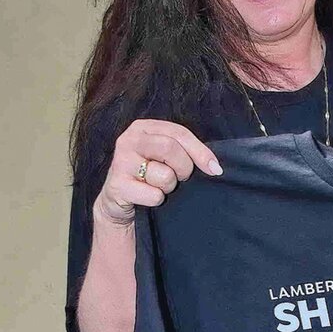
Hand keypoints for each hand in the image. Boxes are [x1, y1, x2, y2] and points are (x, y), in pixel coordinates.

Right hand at [95, 120, 221, 226]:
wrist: (119, 203)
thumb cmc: (149, 177)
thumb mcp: (165, 158)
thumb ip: (186, 152)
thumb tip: (215, 167)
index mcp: (143, 128)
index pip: (179, 133)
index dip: (200, 152)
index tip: (215, 169)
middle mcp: (129, 139)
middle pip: (170, 148)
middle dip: (183, 168)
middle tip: (179, 179)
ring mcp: (121, 162)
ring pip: (164, 175)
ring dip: (169, 187)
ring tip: (158, 186)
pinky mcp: (117, 185)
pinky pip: (154, 195)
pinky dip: (157, 201)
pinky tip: (147, 197)